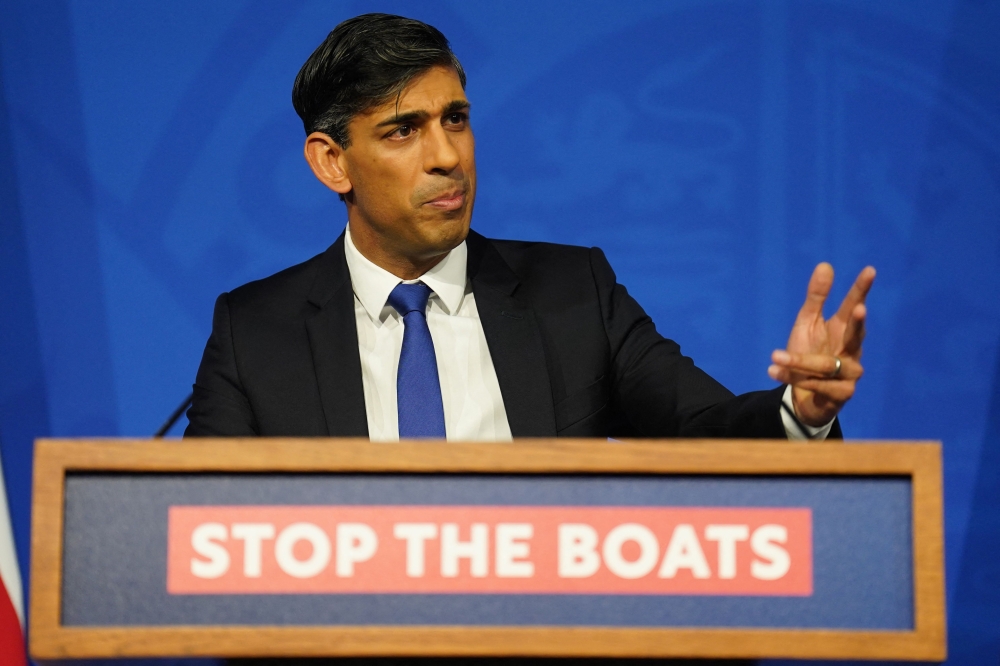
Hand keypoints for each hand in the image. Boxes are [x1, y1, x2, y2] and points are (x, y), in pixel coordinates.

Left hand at [767, 263, 875, 426]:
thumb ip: (816, 298)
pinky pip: (819, 385)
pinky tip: (776, 372)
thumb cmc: (809, 354)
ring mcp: (851, 373)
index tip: (870, 270)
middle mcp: (852, 349)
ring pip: (828, 365)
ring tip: (776, 355)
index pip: (854, 305)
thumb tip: (825, 265)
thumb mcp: (807, 324)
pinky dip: (795, 378)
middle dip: (857, 322)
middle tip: (859, 309)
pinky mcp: (843, 393)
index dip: (861, 289)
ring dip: (800, 361)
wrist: (803, 396)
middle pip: (857, 334)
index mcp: (843, 328)